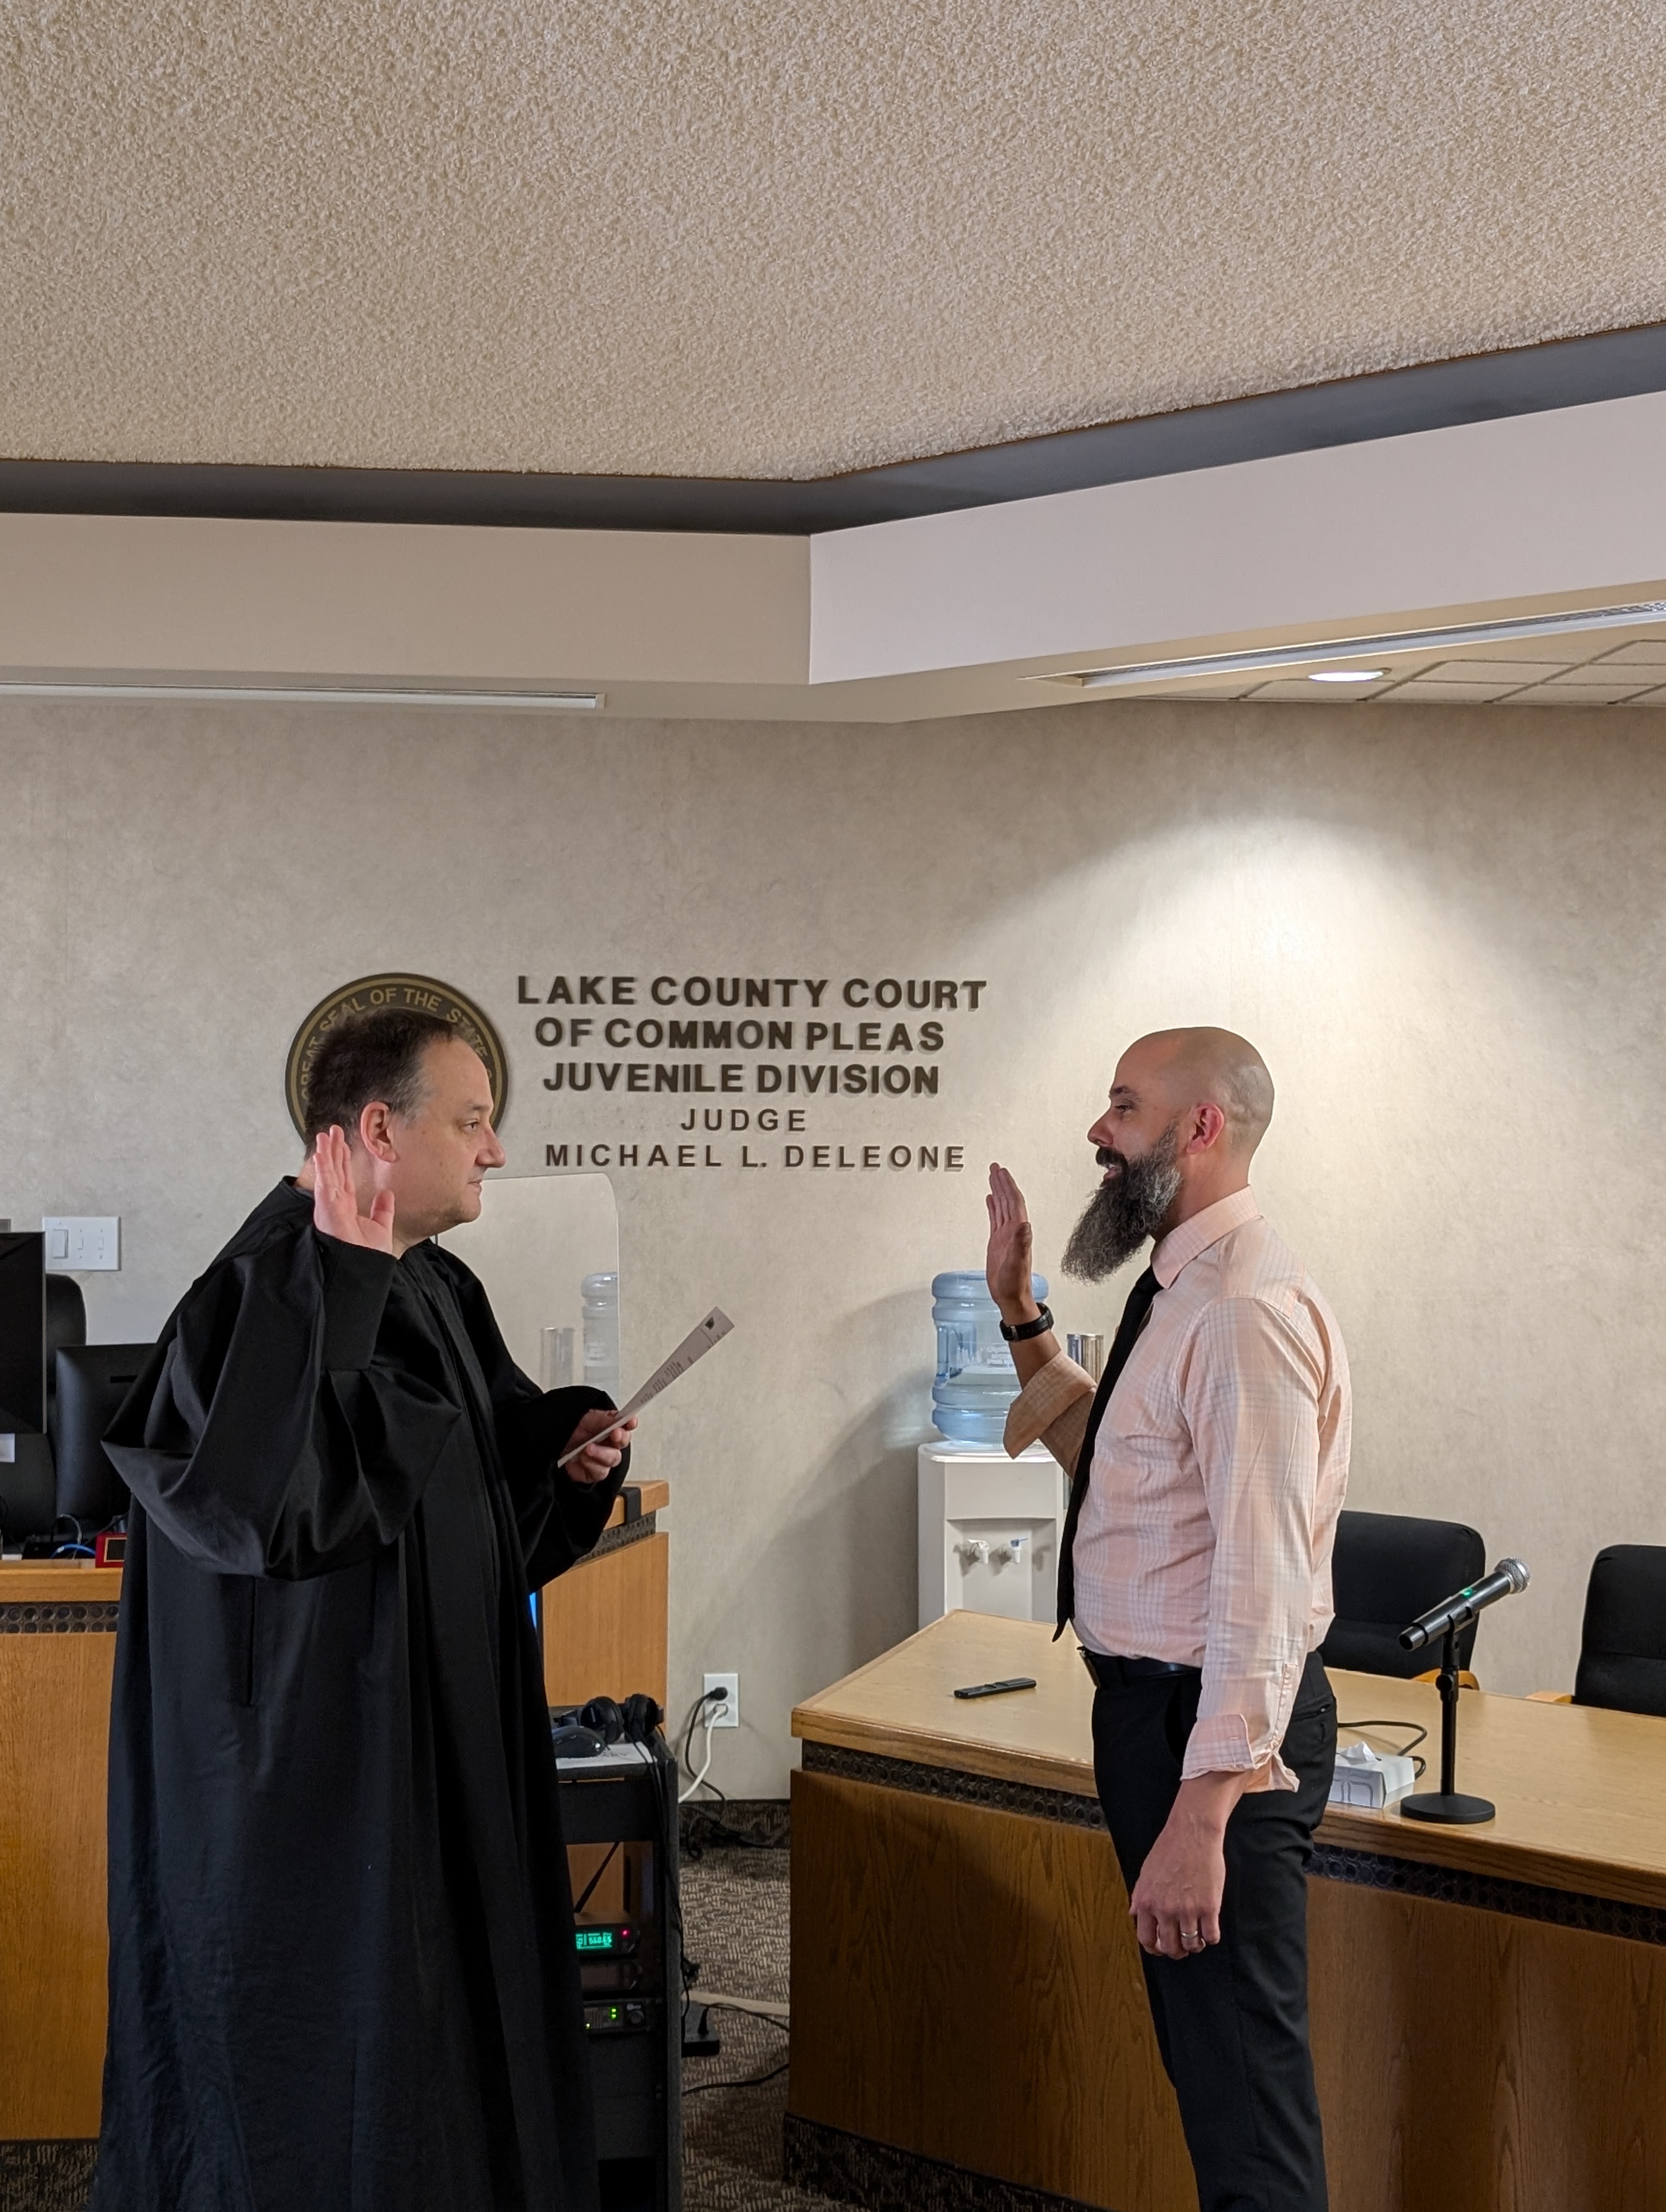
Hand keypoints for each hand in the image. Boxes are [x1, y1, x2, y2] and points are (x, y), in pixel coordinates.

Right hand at [311, 1126, 394, 1253]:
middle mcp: (336, 1204)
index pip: (344, 1177)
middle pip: (333, 1170)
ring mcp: (330, 1205)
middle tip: (332, 1131)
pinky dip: (322, 1168)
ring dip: (325, 1153)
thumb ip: (383, 1210)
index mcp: (347, 1206)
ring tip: (324, 1135)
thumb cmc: (367, 1255)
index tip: (342, 1144)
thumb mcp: (381, 1227)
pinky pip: (324, 1184)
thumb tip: (386, 1194)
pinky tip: (321, 1153)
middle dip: (332, 1150)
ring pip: (327, 1173)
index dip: (343, 1159)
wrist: (362, 1267)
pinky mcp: (327, 1208)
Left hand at [562, 1406, 637, 1486]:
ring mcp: (602, 1460)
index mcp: (609, 1428)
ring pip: (613, 1459)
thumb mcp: (585, 1418)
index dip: (630, 1423)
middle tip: (615, 1433)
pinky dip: (591, 1465)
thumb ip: (603, 1419)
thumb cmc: (570, 1432)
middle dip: (620, 1438)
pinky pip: (600, 1472)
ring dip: (602, 1453)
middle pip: (623, 1443)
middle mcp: (609, 1444)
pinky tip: (583, 1458)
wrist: (553, 1448)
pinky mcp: (594, 1473)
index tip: (630, 1421)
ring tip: (588, 1448)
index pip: (625, 1425)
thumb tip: (619, 1416)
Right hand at [985, 1163, 1038, 1322]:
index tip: (1001, 1172)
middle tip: (995, 1167)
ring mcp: (1006, 1235)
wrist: (1011, 1297)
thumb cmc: (1015, 1283)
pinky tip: (990, 1199)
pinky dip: (993, 1207)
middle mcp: (1014, 1230)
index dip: (1008, 1186)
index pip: (1013, 1203)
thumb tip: (1025, 1224)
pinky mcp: (998, 1242)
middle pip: (1007, 1200)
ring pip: (1001, 1207)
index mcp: (1018, 1232)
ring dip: (998, 1191)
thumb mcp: (1017, 1264)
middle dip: (1002, 1183)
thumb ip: (1021, 1244)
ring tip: (992, 1177)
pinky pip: (995, 1219)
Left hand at [1127, 1772, 1245, 1958]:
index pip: (1146, 1939)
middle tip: (1182, 1946)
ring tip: (1197, 1937)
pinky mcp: (1209, 1908)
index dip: (1155, 1948)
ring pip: (1191, 1945)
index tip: (1161, 1948)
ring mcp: (1188, 1910)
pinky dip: (1211, 1937)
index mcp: (1146, 1902)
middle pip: (1170, 1947)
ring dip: (1195, 1945)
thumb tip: (1134, 1914)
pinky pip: (1211, 1936)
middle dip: (1176, 1951)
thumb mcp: (1146, 1872)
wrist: (1193, 1833)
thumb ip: (1139, 1896)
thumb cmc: (1170, 1848)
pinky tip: (1210, 1929)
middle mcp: (1165, 1910)